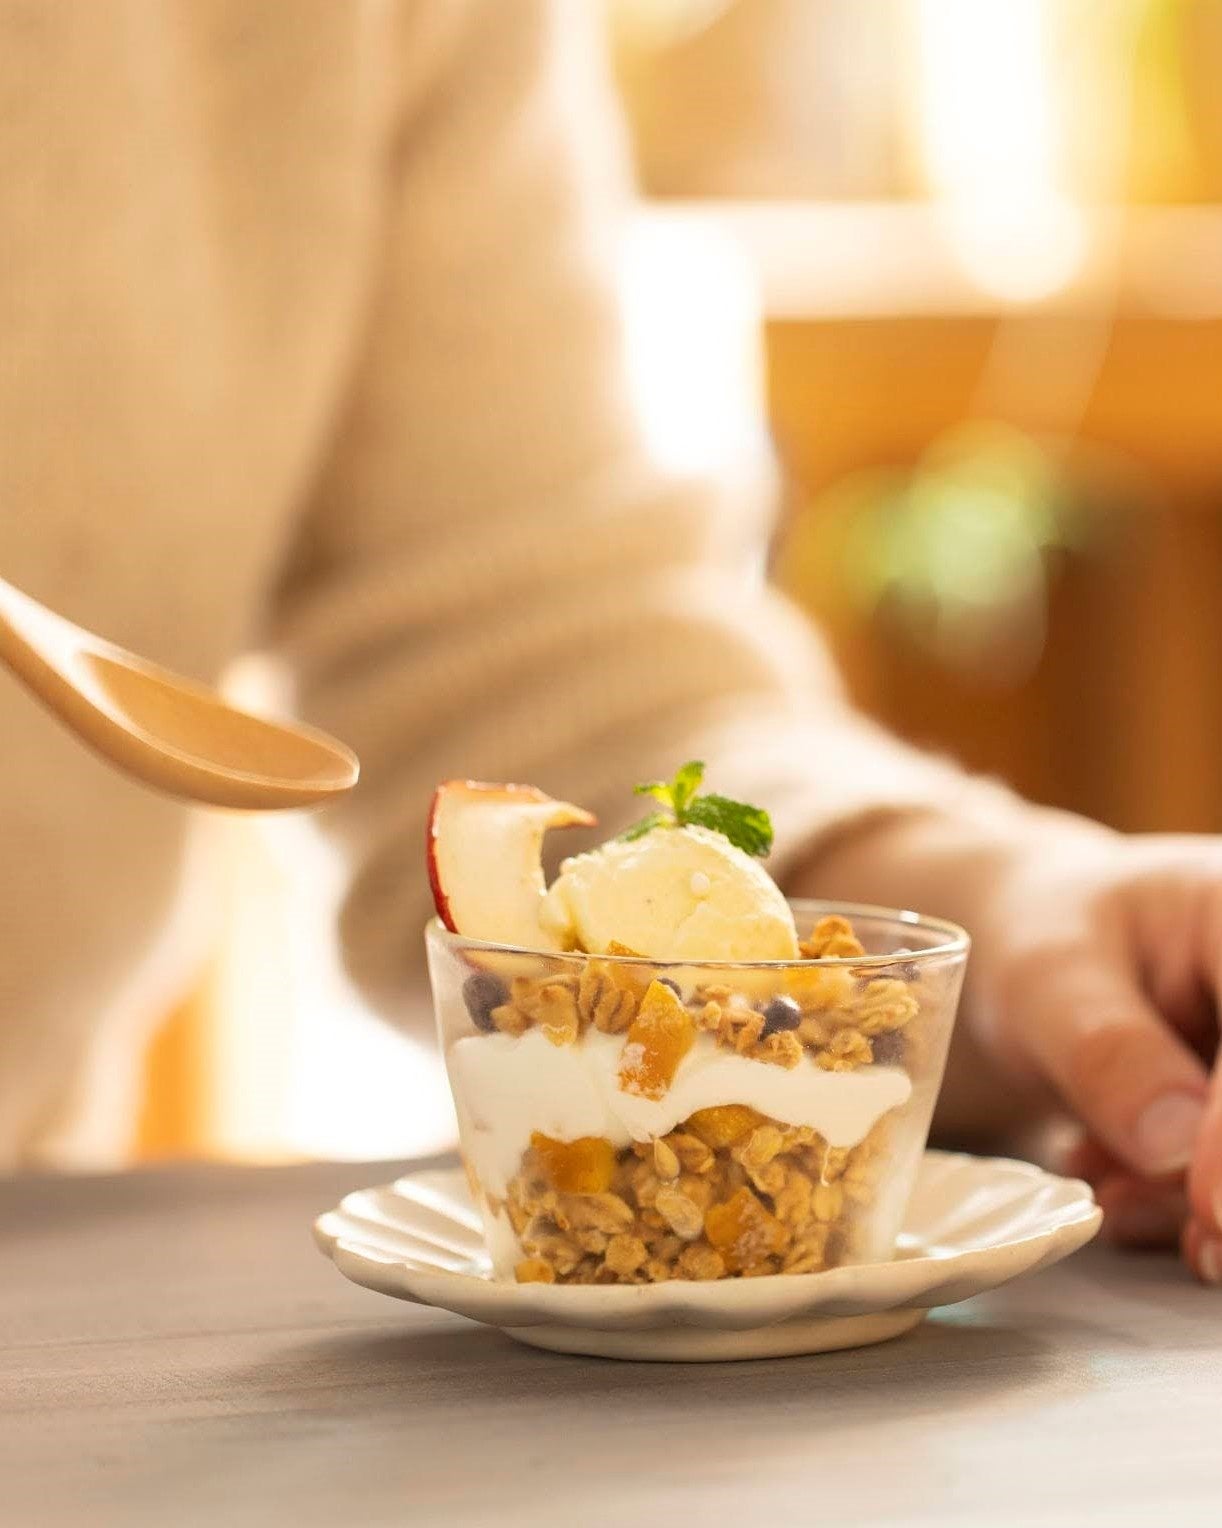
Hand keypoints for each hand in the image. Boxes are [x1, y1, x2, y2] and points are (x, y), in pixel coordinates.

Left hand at [969, 829, 1221, 1279]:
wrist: (1037, 957)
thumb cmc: (1043, 940)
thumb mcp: (1045, 976)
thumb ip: (1104, 1049)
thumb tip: (1172, 1150)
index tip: (1213, 1206)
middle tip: (1202, 1249)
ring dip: (1216, 1212)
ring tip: (1119, 1205)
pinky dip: (1190, 1209)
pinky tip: (1118, 1190)